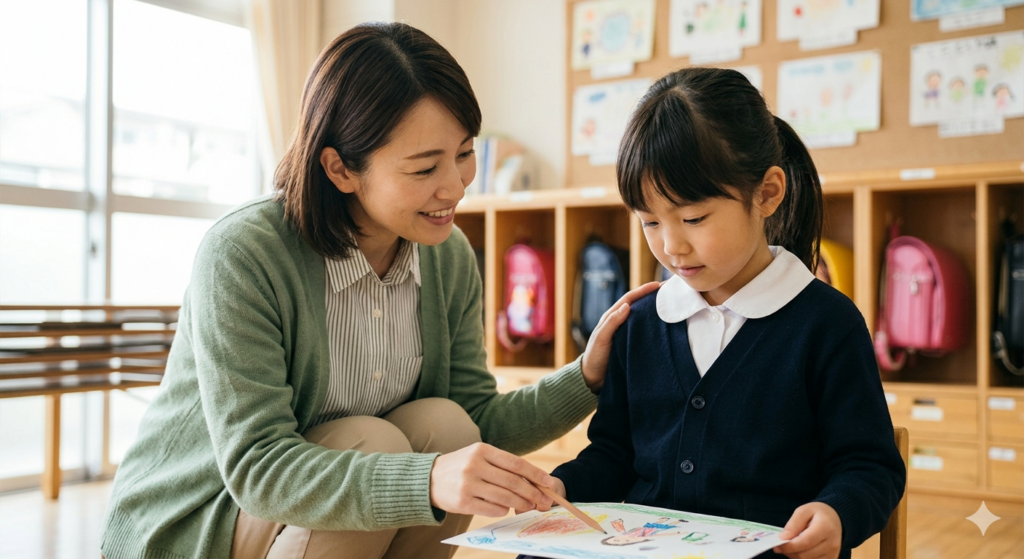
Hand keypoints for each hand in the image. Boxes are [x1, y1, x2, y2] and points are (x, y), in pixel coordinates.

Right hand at [429, 443, 556, 516]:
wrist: (428, 478)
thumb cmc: (460, 467)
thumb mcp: (477, 456)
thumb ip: (501, 464)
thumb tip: (531, 479)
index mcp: (482, 450)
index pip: (516, 463)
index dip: (535, 474)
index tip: (548, 482)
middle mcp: (475, 465)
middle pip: (513, 481)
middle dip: (533, 492)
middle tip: (544, 500)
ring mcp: (468, 484)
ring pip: (505, 497)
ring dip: (521, 503)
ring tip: (530, 506)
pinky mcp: (463, 501)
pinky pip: (491, 508)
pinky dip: (503, 510)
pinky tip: (506, 509)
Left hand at [581, 281, 660, 392]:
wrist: (593, 378)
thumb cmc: (594, 357)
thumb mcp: (601, 338)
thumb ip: (612, 323)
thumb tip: (627, 306)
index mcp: (611, 317)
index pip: (629, 299)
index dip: (642, 290)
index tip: (657, 285)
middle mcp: (619, 322)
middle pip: (637, 304)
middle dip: (651, 296)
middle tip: (668, 291)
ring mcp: (626, 332)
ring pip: (642, 316)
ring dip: (653, 309)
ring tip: (670, 304)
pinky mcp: (631, 343)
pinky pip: (643, 330)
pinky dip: (652, 324)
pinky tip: (663, 325)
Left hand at [773, 502, 841, 558]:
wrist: (836, 519)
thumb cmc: (818, 513)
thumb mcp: (803, 511)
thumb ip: (793, 524)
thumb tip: (782, 539)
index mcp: (825, 528)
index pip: (805, 542)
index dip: (789, 546)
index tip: (777, 545)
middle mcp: (832, 544)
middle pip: (805, 555)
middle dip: (789, 552)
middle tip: (781, 546)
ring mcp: (833, 554)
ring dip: (795, 556)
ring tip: (792, 546)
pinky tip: (800, 550)